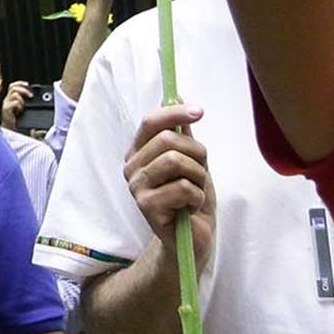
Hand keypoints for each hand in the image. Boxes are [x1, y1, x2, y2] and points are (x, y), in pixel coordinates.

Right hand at [0, 80, 32, 131]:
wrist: (12, 132)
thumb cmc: (19, 122)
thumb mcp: (25, 111)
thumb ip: (29, 104)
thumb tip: (34, 97)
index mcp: (11, 98)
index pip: (13, 86)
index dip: (20, 83)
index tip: (28, 84)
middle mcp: (7, 100)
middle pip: (13, 87)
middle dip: (23, 89)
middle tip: (31, 96)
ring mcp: (6, 104)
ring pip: (14, 94)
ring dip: (22, 99)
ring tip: (24, 106)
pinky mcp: (6, 110)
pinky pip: (14, 102)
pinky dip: (19, 105)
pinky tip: (21, 111)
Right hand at [123, 103, 214, 270]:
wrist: (193, 239)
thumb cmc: (190, 198)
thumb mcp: (191, 160)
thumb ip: (182, 132)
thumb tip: (178, 95)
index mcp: (138, 152)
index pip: (150, 122)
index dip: (175, 113)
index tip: (200, 112)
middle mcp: (131, 167)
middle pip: (168, 140)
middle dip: (196, 154)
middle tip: (201, 172)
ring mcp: (136, 187)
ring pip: (176, 161)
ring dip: (198, 176)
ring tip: (195, 191)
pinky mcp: (146, 206)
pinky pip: (183, 187)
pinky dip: (197, 197)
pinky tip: (190, 208)